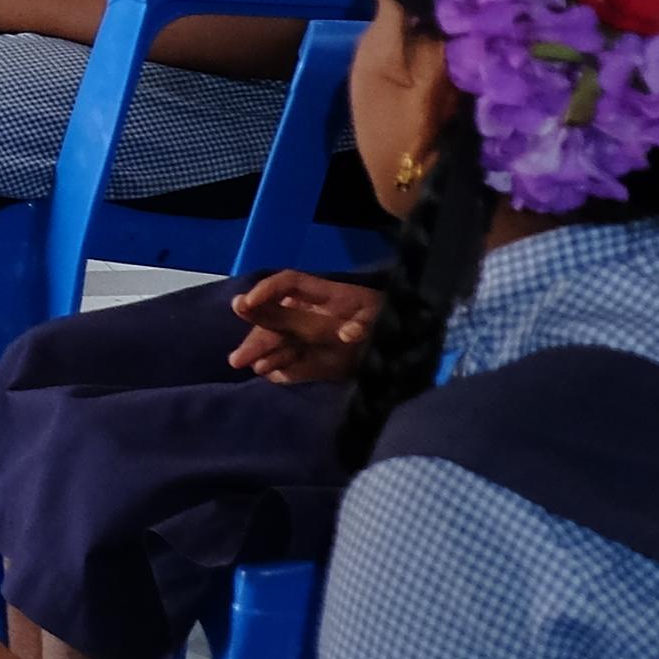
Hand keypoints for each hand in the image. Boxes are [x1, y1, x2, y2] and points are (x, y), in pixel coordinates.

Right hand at [227, 272, 383, 386]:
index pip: (288, 284)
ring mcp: (326, 335)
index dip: (265, 292)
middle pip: (281, 317)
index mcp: (329, 296)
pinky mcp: (331, 357)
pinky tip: (271, 373)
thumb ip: (343, 326)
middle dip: (258, 335)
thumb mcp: (368, 325)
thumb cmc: (394, 330)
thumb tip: (336, 331)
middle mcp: (322, 311)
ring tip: (251, 366)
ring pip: (288, 340)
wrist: (421, 353)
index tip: (245, 306)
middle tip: (237, 359)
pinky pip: (302, 359)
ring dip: (268, 352)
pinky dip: (286, 366)